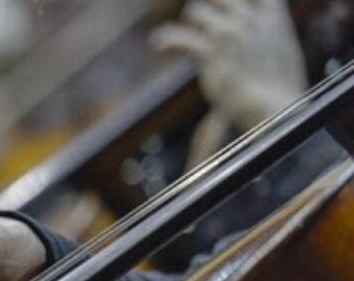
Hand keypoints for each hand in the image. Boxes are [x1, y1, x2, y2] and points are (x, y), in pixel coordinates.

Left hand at [152, 0, 307, 130]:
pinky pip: (179, 37)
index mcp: (273, 16)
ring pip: (196, 10)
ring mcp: (229, 33)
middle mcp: (250, 19)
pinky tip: (158, 45)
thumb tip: (264, 28)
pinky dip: (165, 39)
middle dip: (208, 6)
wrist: (277, 109)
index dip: (235, 0)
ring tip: (180, 40)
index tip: (222, 8)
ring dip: (186, 23)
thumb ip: (269, 31)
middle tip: (200, 24)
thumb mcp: (283, 49)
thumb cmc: (281, 88)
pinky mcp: (210, 52)